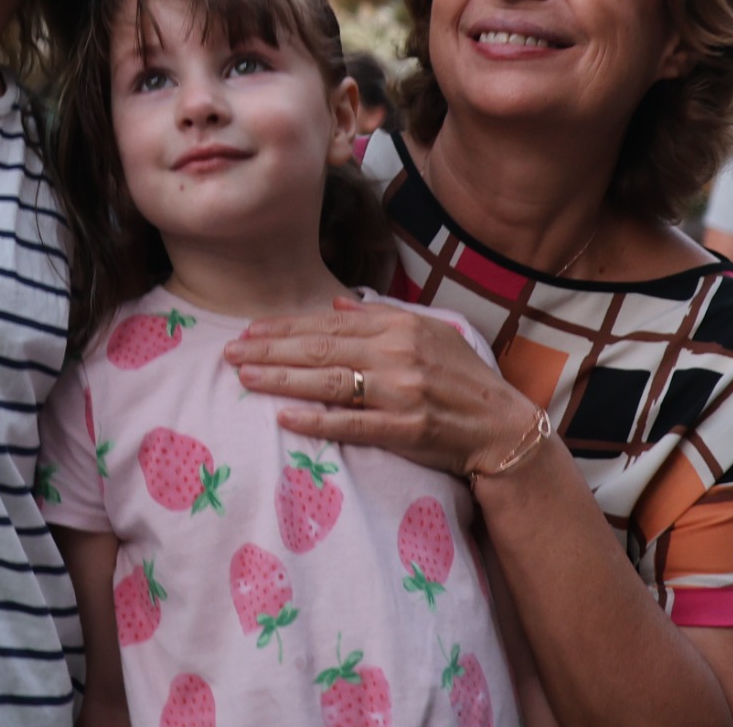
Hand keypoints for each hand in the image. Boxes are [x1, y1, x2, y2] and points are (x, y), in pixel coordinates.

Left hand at [221, 295, 538, 475]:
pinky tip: (286, 417)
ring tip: (245, 376)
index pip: (328, 324)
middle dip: (270, 349)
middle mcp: (397, 354)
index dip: (285, 327)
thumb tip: (336, 303)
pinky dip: (317, 421)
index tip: (250, 329)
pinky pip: (351, 425)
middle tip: (230, 350)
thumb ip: (380, 315)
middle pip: (320, 350)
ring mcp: (401, 393)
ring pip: (328, 383)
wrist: (502, 427)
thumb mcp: (428, 332)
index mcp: (399, 326)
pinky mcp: (405, 429)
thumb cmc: (462, 378)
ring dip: (281, 379)